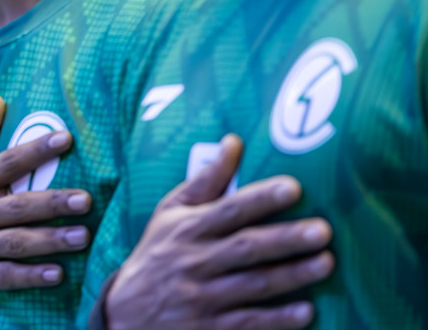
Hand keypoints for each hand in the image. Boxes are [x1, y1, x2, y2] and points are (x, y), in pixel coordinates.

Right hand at [0, 96, 90, 329]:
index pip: (5, 163)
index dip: (35, 150)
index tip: (66, 138)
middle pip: (16, 206)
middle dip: (52, 202)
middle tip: (86, 199)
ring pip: (16, 242)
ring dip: (50, 240)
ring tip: (84, 236)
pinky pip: (6, 275)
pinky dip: (31, 276)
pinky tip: (58, 275)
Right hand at [103, 134, 333, 329]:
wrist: (127, 313)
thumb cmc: (157, 253)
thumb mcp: (169, 215)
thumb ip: (205, 182)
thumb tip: (233, 142)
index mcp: (186, 229)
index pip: (228, 210)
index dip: (260, 199)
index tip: (294, 187)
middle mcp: (193, 261)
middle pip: (246, 247)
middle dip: (286, 238)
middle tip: (324, 230)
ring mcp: (201, 297)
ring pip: (253, 285)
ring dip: (291, 275)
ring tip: (327, 263)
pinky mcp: (209, 328)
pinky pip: (249, 322)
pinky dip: (278, 318)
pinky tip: (307, 311)